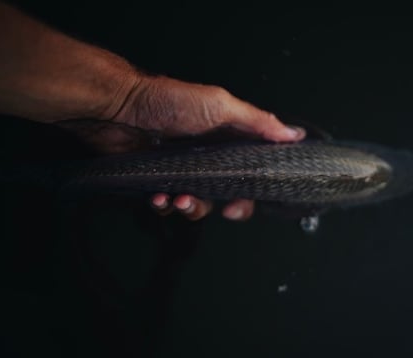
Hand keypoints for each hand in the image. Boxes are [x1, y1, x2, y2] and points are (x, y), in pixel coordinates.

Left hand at [107, 75, 305, 220]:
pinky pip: (167, 204)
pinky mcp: (159, 179)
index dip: (251, 192)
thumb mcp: (220, 106)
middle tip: (215, 206)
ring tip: (177, 198)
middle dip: (222, 205)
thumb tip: (293, 134)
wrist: (119, 106)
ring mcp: (184, 170)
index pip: (252, 173)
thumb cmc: (169, 101)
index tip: (240, 202)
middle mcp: (210, 158)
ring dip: (190, 207)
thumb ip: (257, 122)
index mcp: (230, 141)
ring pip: (197, 204)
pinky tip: (158, 196)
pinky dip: (163, 205)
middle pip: (227, 195)